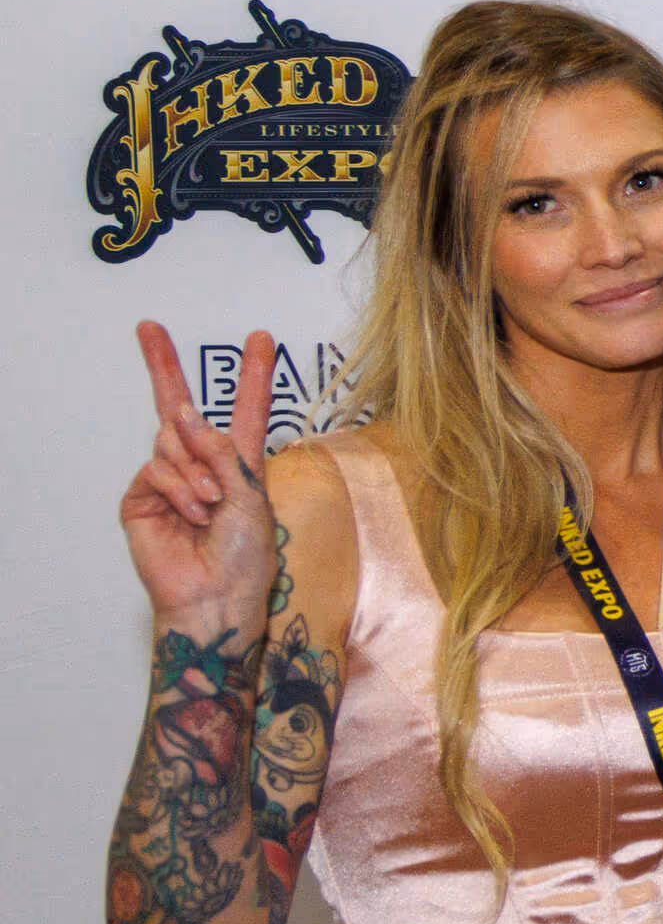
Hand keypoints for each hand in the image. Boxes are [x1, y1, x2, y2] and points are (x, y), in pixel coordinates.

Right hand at [123, 324, 276, 632]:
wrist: (218, 596)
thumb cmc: (246, 555)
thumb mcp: (250, 494)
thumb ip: (220, 450)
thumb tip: (182, 412)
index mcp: (238, 464)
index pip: (244, 410)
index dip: (252, 375)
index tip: (258, 339)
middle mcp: (202, 466)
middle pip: (177, 407)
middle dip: (162, 365)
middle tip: (149, 327)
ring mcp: (169, 480)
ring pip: (171, 440)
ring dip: (196, 469)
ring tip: (212, 504)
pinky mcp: (142, 498)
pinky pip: (156, 468)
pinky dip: (179, 487)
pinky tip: (193, 512)